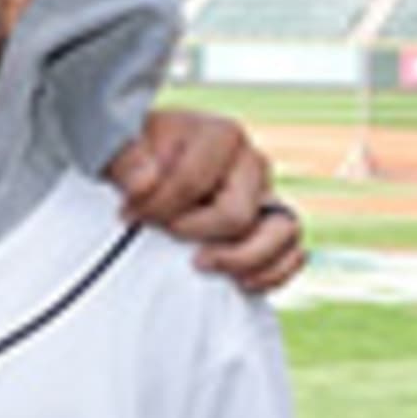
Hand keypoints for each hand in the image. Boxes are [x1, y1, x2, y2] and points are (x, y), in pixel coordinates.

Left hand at [107, 109, 304, 294]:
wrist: (151, 168)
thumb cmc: (140, 159)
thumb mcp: (123, 151)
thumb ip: (128, 163)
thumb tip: (144, 183)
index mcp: (220, 136)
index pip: (194, 181)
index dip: (158, 205)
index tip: (130, 212)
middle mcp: (251, 163)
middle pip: (236, 214)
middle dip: (193, 232)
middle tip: (162, 232)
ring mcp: (266, 195)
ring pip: (282, 232)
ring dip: (241, 258)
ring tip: (201, 263)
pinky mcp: (271, 225)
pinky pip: (293, 254)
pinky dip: (272, 273)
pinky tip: (237, 281)